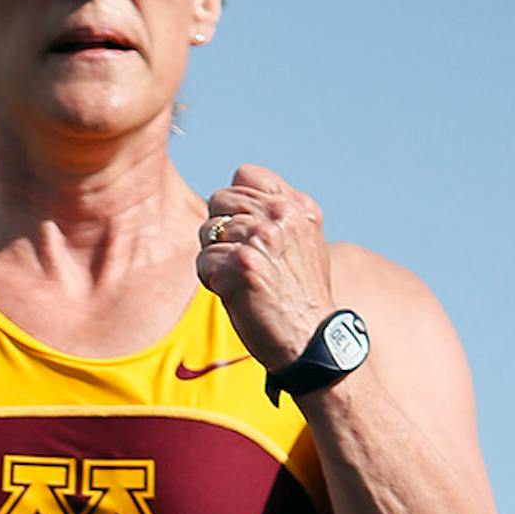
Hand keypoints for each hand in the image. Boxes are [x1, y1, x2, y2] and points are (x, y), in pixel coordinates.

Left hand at [193, 164, 334, 372]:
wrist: (310, 339)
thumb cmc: (299, 296)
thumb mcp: (304, 242)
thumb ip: (277, 214)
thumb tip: (235, 192)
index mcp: (297, 205)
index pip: (244, 174)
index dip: (236, 203)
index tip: (249, 232)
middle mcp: (281, 215)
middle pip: (218, 200)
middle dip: (221, 231)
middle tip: (244, 261)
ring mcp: (261, 239)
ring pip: (207, 231)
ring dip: (216, 258)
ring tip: (243, 279)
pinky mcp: (241, 266)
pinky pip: (203, 261)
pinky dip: (212, 280)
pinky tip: (235, 294)